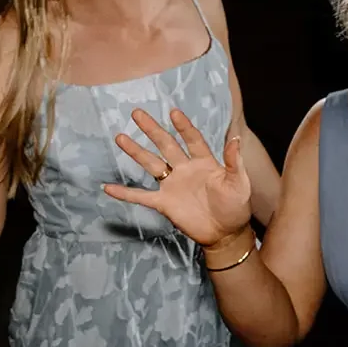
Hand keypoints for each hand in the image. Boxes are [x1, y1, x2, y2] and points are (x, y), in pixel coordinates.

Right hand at [103, 107, 251, 249]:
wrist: (226, 233)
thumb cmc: (236, 206)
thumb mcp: (239, 182)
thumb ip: (234, 162)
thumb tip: (236, 139)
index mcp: (204, 162)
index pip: (192, 139)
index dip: (184, 127)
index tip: (173, 113)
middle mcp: (185, 169)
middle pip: (166, 145)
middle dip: (152, 130)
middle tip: (137, 113)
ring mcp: (173, 185)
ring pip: (151, 164)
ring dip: (136, 152)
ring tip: (121, 137)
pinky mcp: (164, 203)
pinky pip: (141, 196)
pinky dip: (125, 193)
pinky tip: (108, 187)